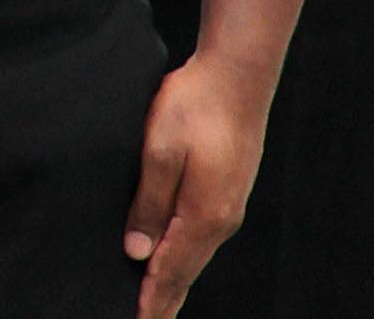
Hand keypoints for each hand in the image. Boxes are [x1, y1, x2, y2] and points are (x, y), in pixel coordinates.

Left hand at [124, 45, 271, 318]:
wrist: (235, 78)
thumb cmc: (194, 107)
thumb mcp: (159, 153)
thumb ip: (148, 205)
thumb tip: (137, 252)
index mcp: (204, 216)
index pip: (171, 272)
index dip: (152, 301)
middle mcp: (220, 220)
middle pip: (186, 272)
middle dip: (164, 301)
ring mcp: (227, 207)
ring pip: (194, 256)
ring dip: (172, 281)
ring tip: (155, 303)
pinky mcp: (226, 192)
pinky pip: (200, 238)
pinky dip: (184, 258)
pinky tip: (173, 259)